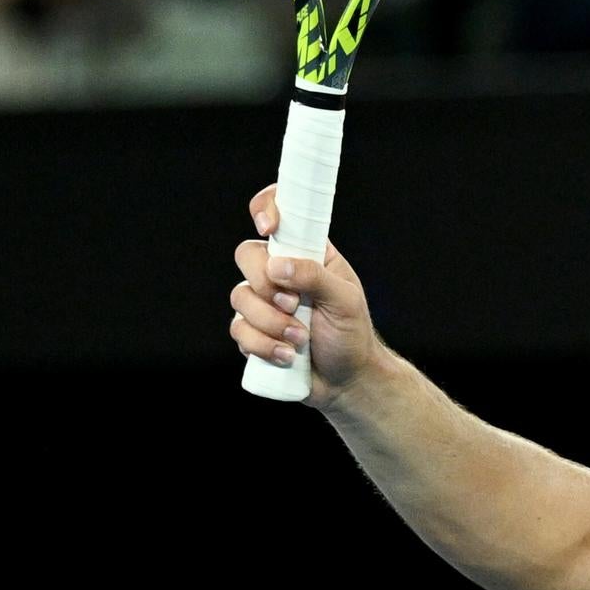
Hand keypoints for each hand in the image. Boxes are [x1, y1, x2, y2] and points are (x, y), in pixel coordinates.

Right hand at [228, 184, 379, 408]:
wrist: (345, 380)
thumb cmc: (351, 333)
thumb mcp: (345, 300)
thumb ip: (315, 277)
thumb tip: (276, 266)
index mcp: (308, 253)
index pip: (280, 215)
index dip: (266, 209)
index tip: (267, 226)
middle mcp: (280, 272)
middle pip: (246, 255)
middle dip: (266, 285)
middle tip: (294, 305)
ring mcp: (262, 302)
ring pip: (240, 297)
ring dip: (271, 323)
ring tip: (300, 339)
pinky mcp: (252, 331)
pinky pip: (238, 330)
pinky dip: (263, 345)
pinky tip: (288, 355)